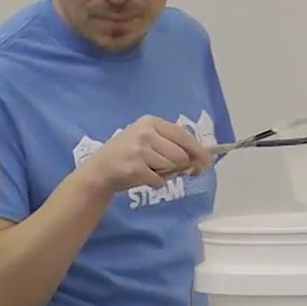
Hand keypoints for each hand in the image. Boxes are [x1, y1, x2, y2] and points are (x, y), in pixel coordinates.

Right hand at [74, 115, 212, 194]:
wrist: (99, 170)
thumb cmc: (127, 155)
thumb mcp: (146, 140)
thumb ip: (169, 145)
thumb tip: (197, 161)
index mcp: (150, 122)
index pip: (182, 135)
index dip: (197, 149)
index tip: (206, 161)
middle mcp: (145, 133)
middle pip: (180, 154)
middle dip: (182, 166)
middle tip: (179, 172)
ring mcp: (139, 150)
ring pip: (171, 168)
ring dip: (166, 174)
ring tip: (151, 171)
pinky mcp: (136, 169)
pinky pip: (160, 180)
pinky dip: (156, 183)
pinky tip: (144, 178)